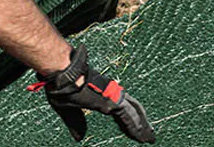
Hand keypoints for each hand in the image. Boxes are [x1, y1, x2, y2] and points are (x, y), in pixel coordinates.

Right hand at [30, 45, 155, 143]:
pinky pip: (128, 115)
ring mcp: (114, 97)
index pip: (122, 111)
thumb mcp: (69, 111)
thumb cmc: (63, 88)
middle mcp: (112, 95)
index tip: (136, 131)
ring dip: (142, 126)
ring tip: (149, 138)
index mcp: (103, 96)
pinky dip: (135, 125)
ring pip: (134, 112)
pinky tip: (141, 133)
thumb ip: (76, 123)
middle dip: (141, 123)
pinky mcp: (113, 100)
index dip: (129, 121)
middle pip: (133, 110)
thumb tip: (79, 138)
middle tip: (149, 136)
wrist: (63, 75)